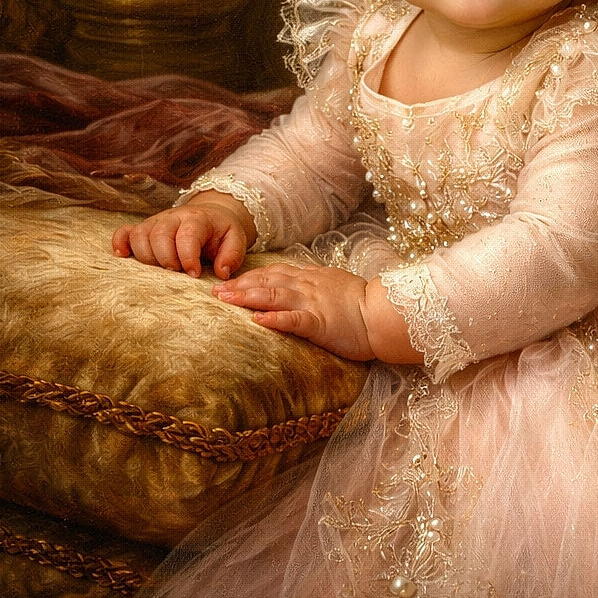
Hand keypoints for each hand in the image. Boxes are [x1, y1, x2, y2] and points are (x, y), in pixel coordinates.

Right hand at [112, 194, 254, 278]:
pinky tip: (123, 256)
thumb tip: (222, 273)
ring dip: (146, 256)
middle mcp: (173, 218)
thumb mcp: (235, 240)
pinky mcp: (143, 229)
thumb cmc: (221, 232)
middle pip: (159, 234)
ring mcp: (155, 222)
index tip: (194, 274)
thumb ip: (232, 255)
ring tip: (160, 270)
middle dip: (166, 258)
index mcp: (197, 219)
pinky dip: (120, 243)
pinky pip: (124, 232)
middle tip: (176, 273)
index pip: (187, 235)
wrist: (211, 216)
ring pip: (140, 235)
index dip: (188, 256)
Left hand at [212, 262, 375, 361]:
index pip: (275, 273)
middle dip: (240, 285)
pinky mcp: (319, 324)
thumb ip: (315, 281)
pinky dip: (274, 319)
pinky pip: (294, 320)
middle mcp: (308, 286)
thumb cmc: (362, 302)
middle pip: (268, 282)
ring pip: (275, 295)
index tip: (231, 281)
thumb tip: (298, 278)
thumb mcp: (335, 284)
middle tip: (215, 290)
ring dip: (248, 296)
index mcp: (311, 278)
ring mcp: (313, 303)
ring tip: (226, 299)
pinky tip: (257, 320)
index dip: (251, 276)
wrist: (383, 313)